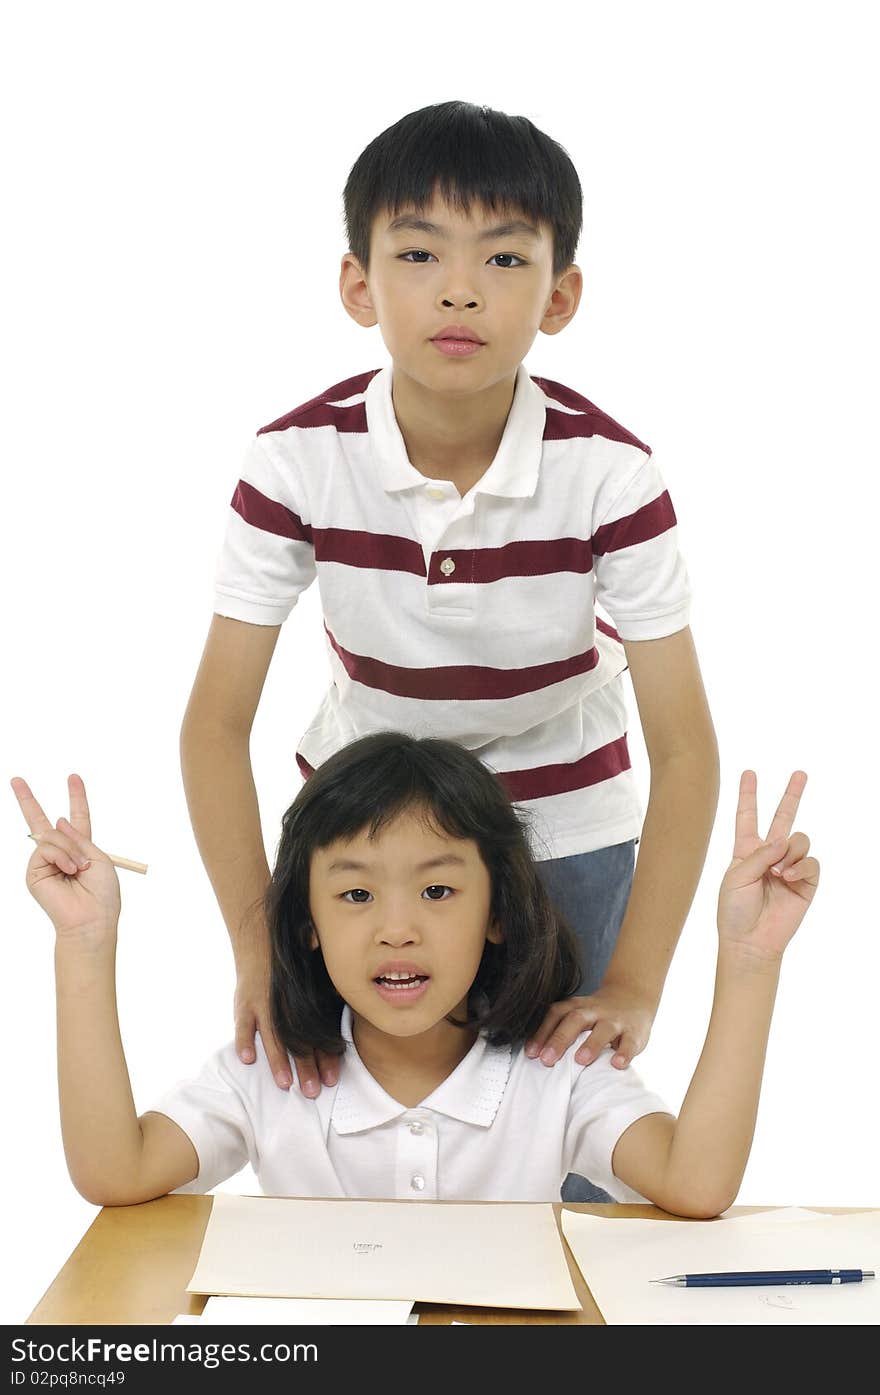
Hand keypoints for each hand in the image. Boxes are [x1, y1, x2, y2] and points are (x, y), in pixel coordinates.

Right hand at [10, 774, 119, 940]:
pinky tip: (70, 871)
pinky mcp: (34, 872)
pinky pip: (46, 848)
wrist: (92, 918)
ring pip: (51, 835)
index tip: (73, 778)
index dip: (76, 798)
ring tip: (80, 869)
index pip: (76, 819)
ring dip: (70, 849)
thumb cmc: (102, 894)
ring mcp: (44, 862)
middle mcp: (60, 854)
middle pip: (41, 821)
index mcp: (80, 849)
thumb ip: (78, 837)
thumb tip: (58, 820)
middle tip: (16, 779)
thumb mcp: (99, 857)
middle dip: (28, 800)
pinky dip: (62, 856)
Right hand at [233, 930, 339, 1094]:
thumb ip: (330, 987)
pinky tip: (247, 1059)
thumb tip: (349, 991)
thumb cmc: (291, 964)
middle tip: (313, 1092)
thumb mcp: (315, 970)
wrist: (260, 940)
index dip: (327, 1056)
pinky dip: (244, 1041)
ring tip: (285, 1084)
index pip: (320, 1033)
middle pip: (298, 1041)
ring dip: (279, 1061)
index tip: (334, 1078)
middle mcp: (285, 1005)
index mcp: (306, 1001)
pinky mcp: (242, 1003)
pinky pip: (242, 1024)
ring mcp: (262, 1004)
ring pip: (271, 1036)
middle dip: (306, 1068)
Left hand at [525, 981, 655, 1069]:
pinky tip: (617, 1064)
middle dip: (560, 1040)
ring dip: (591, 1044)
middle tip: (547, 1060)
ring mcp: (615, 1020)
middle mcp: (594, 1011)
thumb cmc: (596, 1014)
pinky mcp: (634, 1032)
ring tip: (580, 1061)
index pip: (556, 1015)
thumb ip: (560, 1029)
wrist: (633, 997)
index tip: (531, 1053)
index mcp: (576, 1007)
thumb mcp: (578, 1014)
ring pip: (603, 1029)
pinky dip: (624, 1053)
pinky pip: (630, 1042)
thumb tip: (535, 1055)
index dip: (542, 1033)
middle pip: (575, 1020)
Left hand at [717, 770, 819, 960]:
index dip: (748, 795)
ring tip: (779, 872)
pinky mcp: (806, 883)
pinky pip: (811, 862)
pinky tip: (788, 877)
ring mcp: (789, 867)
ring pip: (799, 840)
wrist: (750, 941)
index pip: (747, 817)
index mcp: (746, 851)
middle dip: (792, 795)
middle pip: (782, 818)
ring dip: (790, 851)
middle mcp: (769, 855)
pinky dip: (801, 866)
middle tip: (800, 773)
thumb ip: (759, 854)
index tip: (749, 773)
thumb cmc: (734, 910)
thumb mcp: (737, 877)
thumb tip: (785, 840)